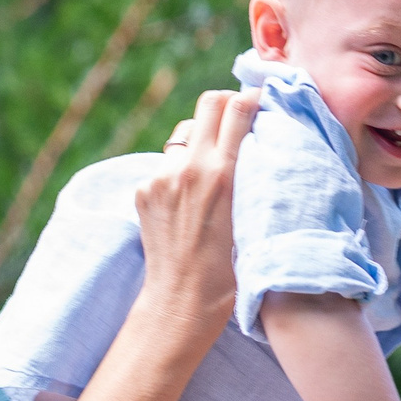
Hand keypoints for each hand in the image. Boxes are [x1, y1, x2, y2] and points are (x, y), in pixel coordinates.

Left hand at [131, 89, 257, 336]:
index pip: (236, 109)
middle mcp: (187, 169)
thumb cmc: (228, 271)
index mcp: (221, 174)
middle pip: (207, 104)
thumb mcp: (249, 216)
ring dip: (199, 140)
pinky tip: (189, 197)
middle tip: (237, 116)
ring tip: (211, 166)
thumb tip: (249, 141)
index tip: (259, 100)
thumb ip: (244, 175)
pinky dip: (178, 169)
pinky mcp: (142, 190)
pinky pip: (165, 163)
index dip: (250, 98)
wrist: (182, 302)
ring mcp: (159, 178)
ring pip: (184, 134)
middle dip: (224, 104)